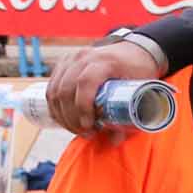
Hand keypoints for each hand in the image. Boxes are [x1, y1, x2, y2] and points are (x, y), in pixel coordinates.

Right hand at [47, 38, 162, 133]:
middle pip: (66, 89)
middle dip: (71, 117)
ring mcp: (71, 59)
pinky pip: (51, 87)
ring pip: (55, 90)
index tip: (89, 126)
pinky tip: (64, 119)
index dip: (83, 107)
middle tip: (85, 133)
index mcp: (104, 61)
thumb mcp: (140, 90)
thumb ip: (129, 115)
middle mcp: (83, 57)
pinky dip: (55, 107)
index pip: (85, 82)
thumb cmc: (138, 71)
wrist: (134, 50)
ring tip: (77, 129)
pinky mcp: (64, 64)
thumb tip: (113, 141)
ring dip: (62, 115)